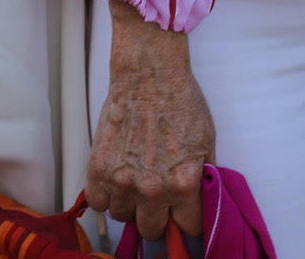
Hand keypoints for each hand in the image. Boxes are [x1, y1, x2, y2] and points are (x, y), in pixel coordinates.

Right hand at [85, 5, 213, 239]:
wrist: (150, 75)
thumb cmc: (181, 101)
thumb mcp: (206, 141)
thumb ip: (201, 177)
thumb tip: (198, 200)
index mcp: (183, 184)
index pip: (187, 228)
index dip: (187, 222)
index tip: (183, 218)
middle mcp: (152, 190)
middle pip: (152, 229)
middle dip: (157, 219)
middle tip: (158, 203)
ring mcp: (122, 181)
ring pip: (122, 217)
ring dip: (130, 205)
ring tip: (135, 184)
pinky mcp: (98, 169)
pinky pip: (97, 203)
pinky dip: (105, 196)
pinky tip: (115, 181)